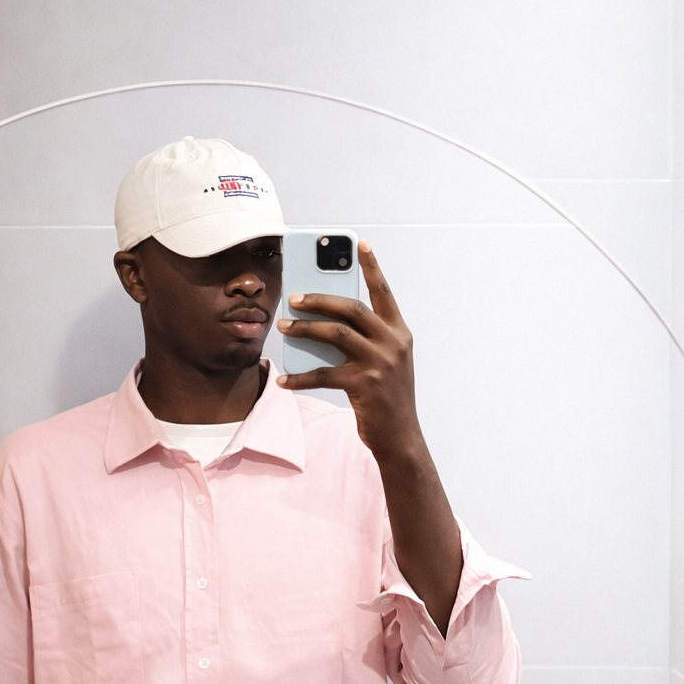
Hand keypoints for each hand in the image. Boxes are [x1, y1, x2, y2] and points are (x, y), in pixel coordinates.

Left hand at [276, 241, 462, 633]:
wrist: (401, 440)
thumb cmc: (386, 400)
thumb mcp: (382, 365)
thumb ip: (361, 342)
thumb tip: (319, 324)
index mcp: (400, 334)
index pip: (384, 292)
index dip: (372, 267)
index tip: (360, 243)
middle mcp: (394, 344)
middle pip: (352, 308)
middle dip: (320, 298)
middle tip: (294, 296)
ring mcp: (381, 364)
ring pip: (335, 334)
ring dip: (305, 328)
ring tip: (283, 326)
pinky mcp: (364, 386)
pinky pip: (324, 373)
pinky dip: (299, 376)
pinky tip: (282, 379)